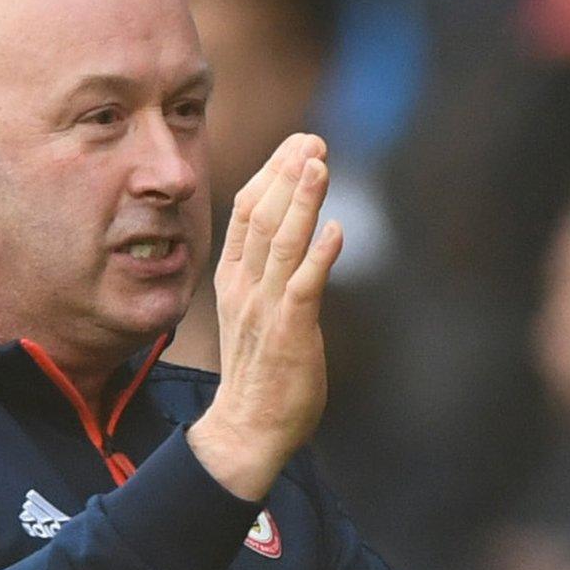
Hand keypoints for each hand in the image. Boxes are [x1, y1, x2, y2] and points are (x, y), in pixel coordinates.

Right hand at [187, 133, 343, 500]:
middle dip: (287, 174)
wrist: (245, 430)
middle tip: (312, 139)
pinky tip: (335, 229)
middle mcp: (245, 287)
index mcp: (235, 279)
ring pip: (282, 242)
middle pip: (263, 216)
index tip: (296, 145)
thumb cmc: (259, 375)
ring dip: (302, 200)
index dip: (271, 174)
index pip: (247, 213)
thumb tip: (294, 243)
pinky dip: (319, 256)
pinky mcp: (288, 333)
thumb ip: (268, 277)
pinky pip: (303, 287)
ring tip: (319, 163)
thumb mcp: (255, 313)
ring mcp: (264, 309)